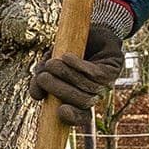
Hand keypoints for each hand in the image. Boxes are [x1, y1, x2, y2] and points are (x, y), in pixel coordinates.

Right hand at [31, 0, 130, 124]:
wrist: (91, 31)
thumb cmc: (68, 50)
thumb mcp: (48, 65)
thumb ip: (41, 80)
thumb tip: (36, 95)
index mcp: (79, 99)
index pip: (79, 117)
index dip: (72, 117)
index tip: (60, 111)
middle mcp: (94, 95)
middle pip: (81, 102)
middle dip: (59, 90)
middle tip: (43, 77)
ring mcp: (105, 84)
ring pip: (86, 87)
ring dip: (65, 75)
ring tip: (51, 62)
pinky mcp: (112, 70)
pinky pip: (94, 73)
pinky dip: (78, 65)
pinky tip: (66, 56)